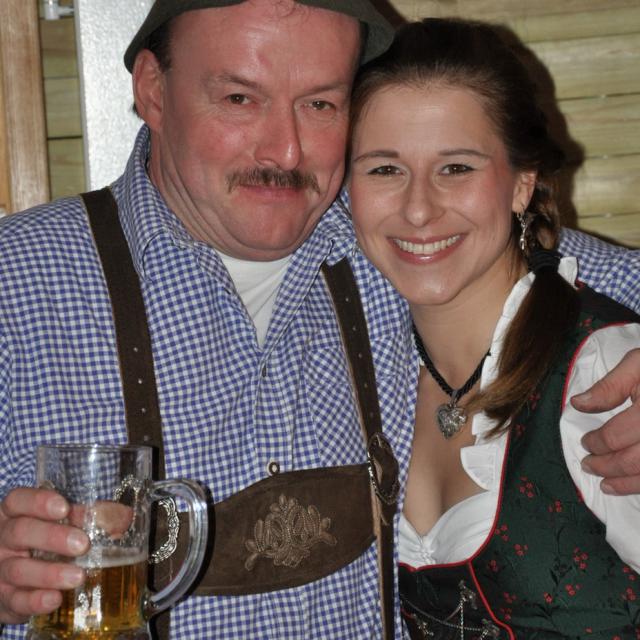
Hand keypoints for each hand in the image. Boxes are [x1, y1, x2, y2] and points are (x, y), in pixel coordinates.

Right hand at [0, 487, 88, 623]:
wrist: (14, 579)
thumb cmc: (43, 542)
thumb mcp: (60, 523)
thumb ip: (91, 516)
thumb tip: (124, 517)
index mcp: (15, 514)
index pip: (18, 500)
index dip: (38, 502)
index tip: (63, 507)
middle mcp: (3, 540)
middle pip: (20, 532)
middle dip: (52, 537)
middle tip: (82, 544)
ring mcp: (0, 570)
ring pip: (18, 569)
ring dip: (50, 573)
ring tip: (78, 575)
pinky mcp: (4, 599)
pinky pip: (15, 600)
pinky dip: (35, 601)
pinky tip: (55, 599)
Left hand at [571, 348, 639, 494]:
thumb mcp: (638, 364)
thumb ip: (609, 386)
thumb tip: (577, 404)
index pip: (616, 436)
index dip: (596, 442)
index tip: (585, 442)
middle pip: (633, 461)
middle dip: (606, 466)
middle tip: (588, 465)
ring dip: (626, 484)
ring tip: (605, 484)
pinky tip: (633, 485)